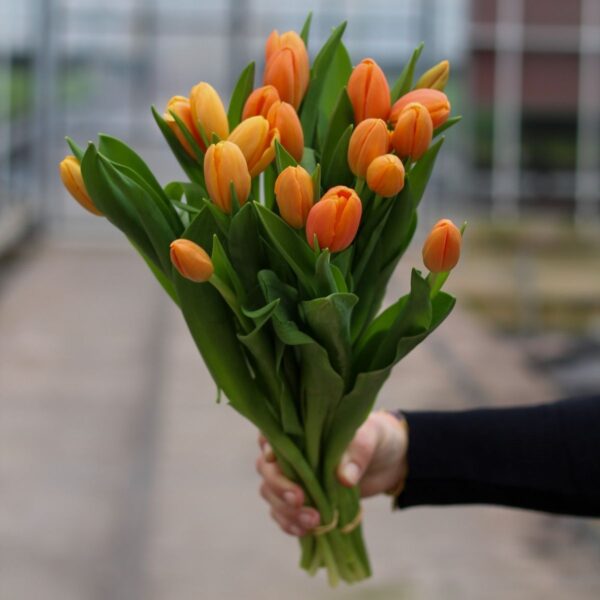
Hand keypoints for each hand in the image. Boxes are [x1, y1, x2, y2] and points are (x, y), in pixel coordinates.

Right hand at [255, 411, 408, 536]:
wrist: (389, 461)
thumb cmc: (375, 437)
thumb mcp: (371, 438)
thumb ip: (357, 453)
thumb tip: (344, 478)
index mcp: (300, 429)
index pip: (270, 435)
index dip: (268, 450)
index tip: (275, 462)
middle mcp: (290, 452)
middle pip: (266, 469)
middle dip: (278, 486)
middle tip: (299, 499)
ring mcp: (293, 478)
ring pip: (271, 494)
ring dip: (286, 510)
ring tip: (314, 521)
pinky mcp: (302, 500)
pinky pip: (282, 513)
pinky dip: (289, 523)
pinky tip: (305, 531)